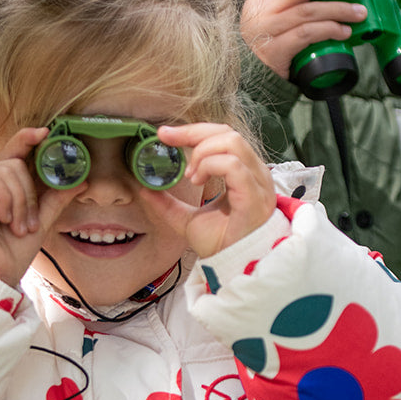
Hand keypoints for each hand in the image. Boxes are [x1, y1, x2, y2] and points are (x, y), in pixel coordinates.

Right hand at [0, 127, 64, 288]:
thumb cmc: (8, 256)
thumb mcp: (39, 223)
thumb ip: (55, 199)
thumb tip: (81, 179)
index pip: (14, 155)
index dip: (28, 141)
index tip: (47, 133)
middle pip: (15, 163)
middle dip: (30, 194)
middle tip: (30, 223)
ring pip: (6, 171)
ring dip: (21, 203)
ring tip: (17, 228)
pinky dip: (5, 200)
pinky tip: (3, 219)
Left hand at [146, 124, 275, 257]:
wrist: (233, 269)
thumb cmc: (220, 244)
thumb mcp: (186, 219)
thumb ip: (167, 203)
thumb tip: (143, 188)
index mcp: (243, 172)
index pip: (221, 136)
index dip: (191, 131)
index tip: (164, 134)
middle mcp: (254, 173)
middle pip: (226, 132)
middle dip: (193, 133)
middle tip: (168, 143)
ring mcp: (257, 183)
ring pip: (232, 142)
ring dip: (202, 153)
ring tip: (189, 175)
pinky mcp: (253, 195)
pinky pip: (233, 165)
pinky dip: (210, 166)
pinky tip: (197, 181)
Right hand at [241, 0, 365, 79]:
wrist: (257, 80)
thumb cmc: (274, 46)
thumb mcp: (276, 19)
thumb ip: (296, 3)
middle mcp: (258, 11)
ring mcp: (263, 31)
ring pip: (307, 11)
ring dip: (338, 9)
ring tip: (358, 13)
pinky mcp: (273, 51)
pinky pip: (306, 34)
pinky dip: (329, 30)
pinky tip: (344, 32)